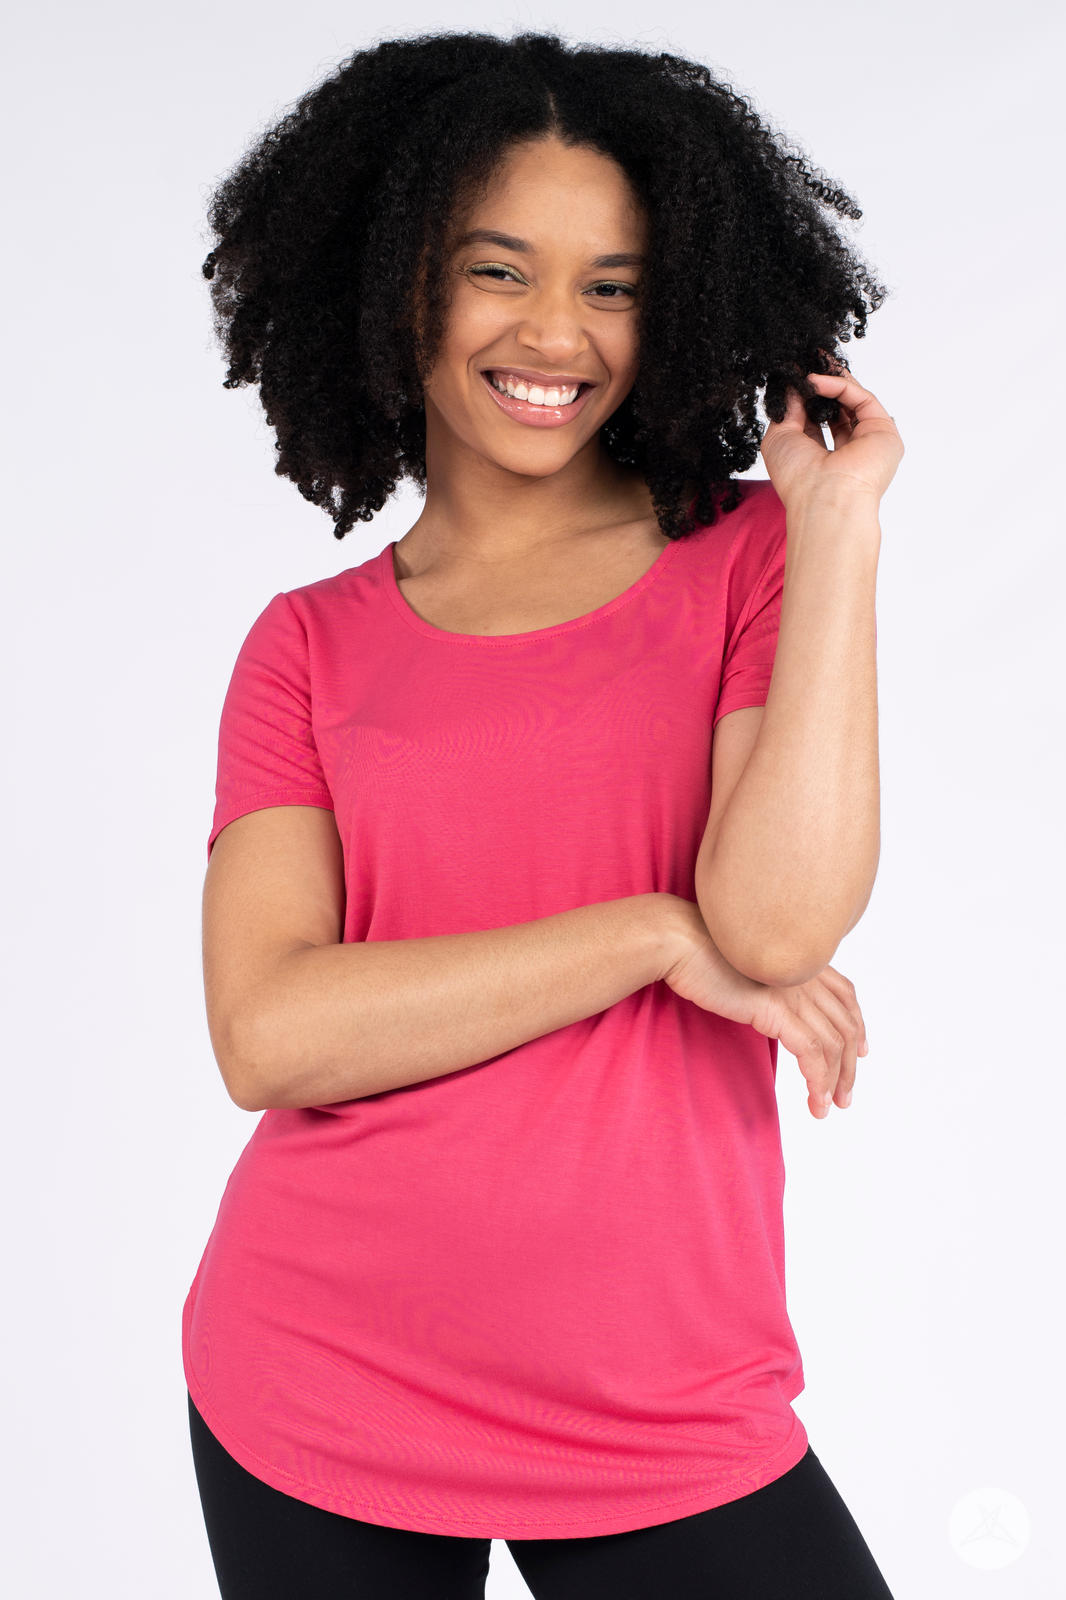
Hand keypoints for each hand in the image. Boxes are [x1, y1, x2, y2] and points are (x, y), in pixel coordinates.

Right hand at [661, 907, 867, 1118]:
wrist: (679, 940)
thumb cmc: (700, 952)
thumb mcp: (745, 968)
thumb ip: (767, 984)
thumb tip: (768, 1007)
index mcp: (800, 961)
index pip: (845, 995)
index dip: (858, 1025)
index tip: (860, 1051)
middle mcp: (804, 974)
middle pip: (846, 1024)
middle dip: (849, 1066)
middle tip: (844, 1097)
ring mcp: (793, 992)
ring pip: (833, 1044)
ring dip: (834, 1082)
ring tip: (825, 1107)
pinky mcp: (776, 1010)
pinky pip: (811, 1053)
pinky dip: (818, 1081)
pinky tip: (814, 1101)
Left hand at [759, 364, 903, 515]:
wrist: (825, 497)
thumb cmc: (798, 478)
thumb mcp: (780, 438)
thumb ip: (787, 410)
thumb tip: (793, 386)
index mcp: (822, 458)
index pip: (816, 421)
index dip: (806, 397)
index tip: (794, 376)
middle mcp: (848, 450)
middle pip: (837, 408)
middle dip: (822, 383)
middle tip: (807, 359)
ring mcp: (868, 440)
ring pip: (853, 400)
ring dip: (833, 378)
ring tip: (813, 358)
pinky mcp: (883, 430)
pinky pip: (862, 398)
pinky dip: (840, 385)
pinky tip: (816, 381)